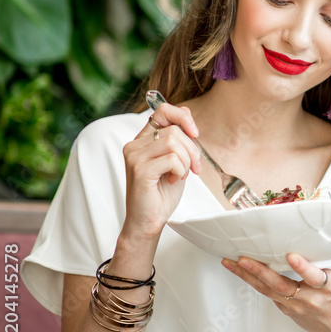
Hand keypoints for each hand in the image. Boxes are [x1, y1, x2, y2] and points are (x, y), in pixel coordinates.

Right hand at [122, 102, 201, 240]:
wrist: (148, 221)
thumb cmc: (161, 193)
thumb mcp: (176, 161)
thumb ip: (178, 138)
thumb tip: (186, 112)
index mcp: (143, 140)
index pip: (162, 110)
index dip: (183, 117)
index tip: (195, 134)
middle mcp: (135, 145)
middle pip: (174, 129)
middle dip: (193, 149)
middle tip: (194, 168)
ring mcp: (135, 156)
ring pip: (174, 142)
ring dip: (187, 161)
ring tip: (181, 175)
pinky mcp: (140, 170)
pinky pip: (172, 159)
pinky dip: (181, 171)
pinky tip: (174, 181)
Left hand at [221, 231, 330, 331]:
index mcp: (329, 288)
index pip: (315, 278)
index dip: (303, 269)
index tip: (292, 256)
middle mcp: (309, 297)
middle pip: (283, 285)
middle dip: (263, 272)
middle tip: (246, 258)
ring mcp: (293, 304)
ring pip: (267, 288)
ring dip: (248, 275)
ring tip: (232, 260)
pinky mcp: (282, 306)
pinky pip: (263, 291)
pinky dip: (249, 279)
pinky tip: (235, 265)